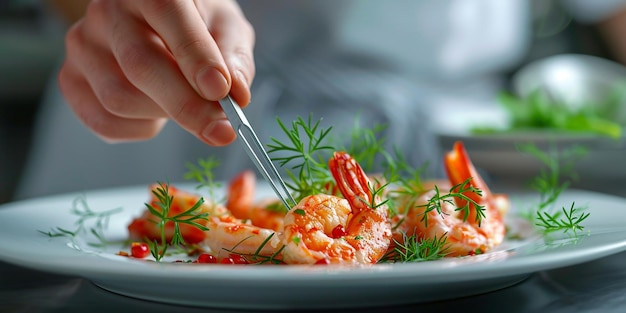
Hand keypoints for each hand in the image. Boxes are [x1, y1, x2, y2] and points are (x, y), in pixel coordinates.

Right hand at [58, 0, 254, 145]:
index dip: (195, 57)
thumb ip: (234, 57)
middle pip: (140, 66)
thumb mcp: (225, 27)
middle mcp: (108, 12)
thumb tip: (235, 93)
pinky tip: (155, 114)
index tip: (221, 91)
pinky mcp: (71, 79)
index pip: (167, 15)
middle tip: (221, 130)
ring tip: (182, 102)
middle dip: (186, 105)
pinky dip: (140, 129)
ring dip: (164, 115)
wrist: (154, 26)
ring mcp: (83, 46)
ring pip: (121, 99)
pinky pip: (105, 122)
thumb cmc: (195, 25)